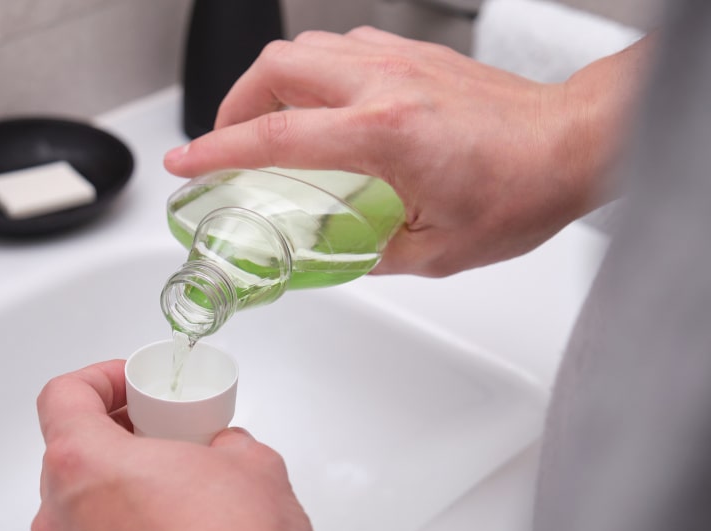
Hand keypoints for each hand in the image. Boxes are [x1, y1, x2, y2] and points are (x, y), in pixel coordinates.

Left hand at [31, 360, 315, 530]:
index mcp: (83, 465)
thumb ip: (226, 443)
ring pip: (83, 515)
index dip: (99, 379)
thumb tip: (227, 451)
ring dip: (121, 498)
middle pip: (71, 457)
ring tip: (177, 500)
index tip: (131, 384)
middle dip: (117, 441)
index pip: (63, 397)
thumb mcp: (250, 461)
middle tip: (163, 439)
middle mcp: (62, 519)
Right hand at [165, 28, 647, 275]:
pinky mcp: (414, 56)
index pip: (274, 137)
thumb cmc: (523, 188)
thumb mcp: (438, 250)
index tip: (186, 162)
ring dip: (271, 84)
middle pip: (276, 68)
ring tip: (267, 123)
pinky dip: (312, 73)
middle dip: (233, 103)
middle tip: (227, 140)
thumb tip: (340, 252)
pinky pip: (341, 47)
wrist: (575, 143)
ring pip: (305, 48)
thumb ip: (373, 252)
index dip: (216, 151)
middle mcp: (384, 84)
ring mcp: (399, 61)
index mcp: (385, 135)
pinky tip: (321, 105)